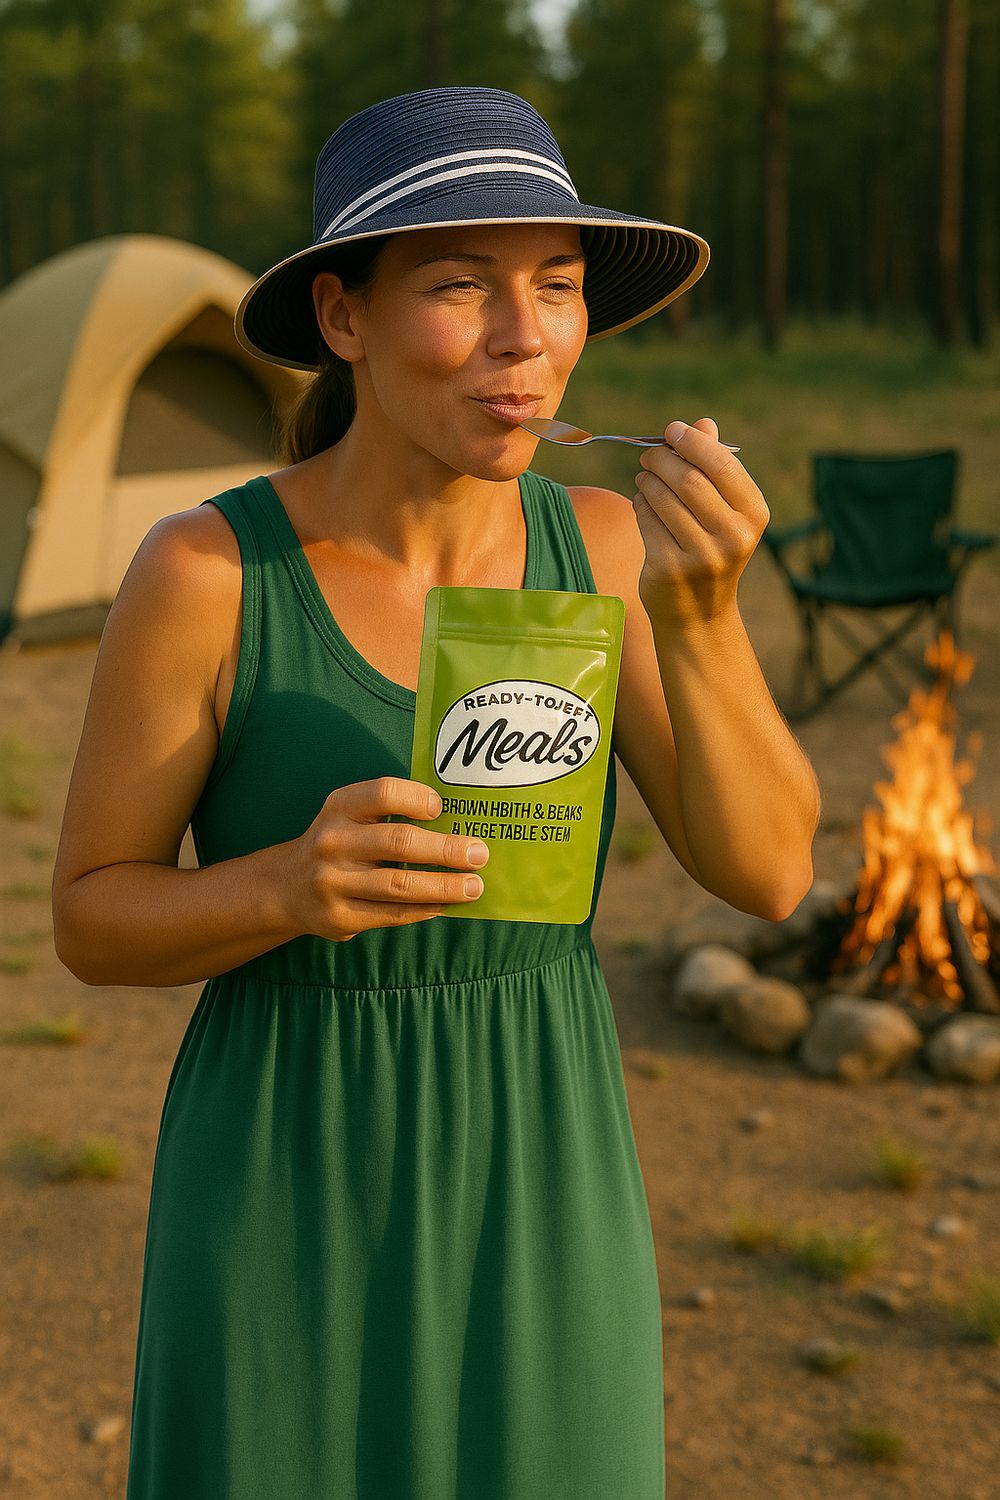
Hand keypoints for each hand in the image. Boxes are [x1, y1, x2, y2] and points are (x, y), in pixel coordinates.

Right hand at [285, 777, 489, 940]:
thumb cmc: (339, 843)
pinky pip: (392, 914)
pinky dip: (425, 909)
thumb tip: (457, 822)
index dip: (417, 799)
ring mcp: (332, 882)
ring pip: (400, 885)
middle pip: (400, 842)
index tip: (441, 808)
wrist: (286, 887)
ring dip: (444, 886)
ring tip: (473, 887)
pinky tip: (446, 905)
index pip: (383, 793)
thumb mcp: (351, 816)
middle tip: (479, 854)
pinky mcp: (339, 917)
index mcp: (339, 807)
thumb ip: (391, 813)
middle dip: (447, 849)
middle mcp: (332, 842)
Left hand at [631, 417, 769, 628]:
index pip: (722, 465)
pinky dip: (640, 504)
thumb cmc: (711, 549)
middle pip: (688, 479)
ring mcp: (701, 555)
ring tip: (644, 477)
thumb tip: (704, 423)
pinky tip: (642, 502)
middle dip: (663, 459)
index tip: (673, 431)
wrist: (700, 614)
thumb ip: (714, 467)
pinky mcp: (669, 568)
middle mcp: (732, 536)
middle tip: (649, 454)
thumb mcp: (724, 512)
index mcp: (753, 515)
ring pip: (663, 498)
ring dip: (647, 480)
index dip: (693, 442)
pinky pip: (647, 520)